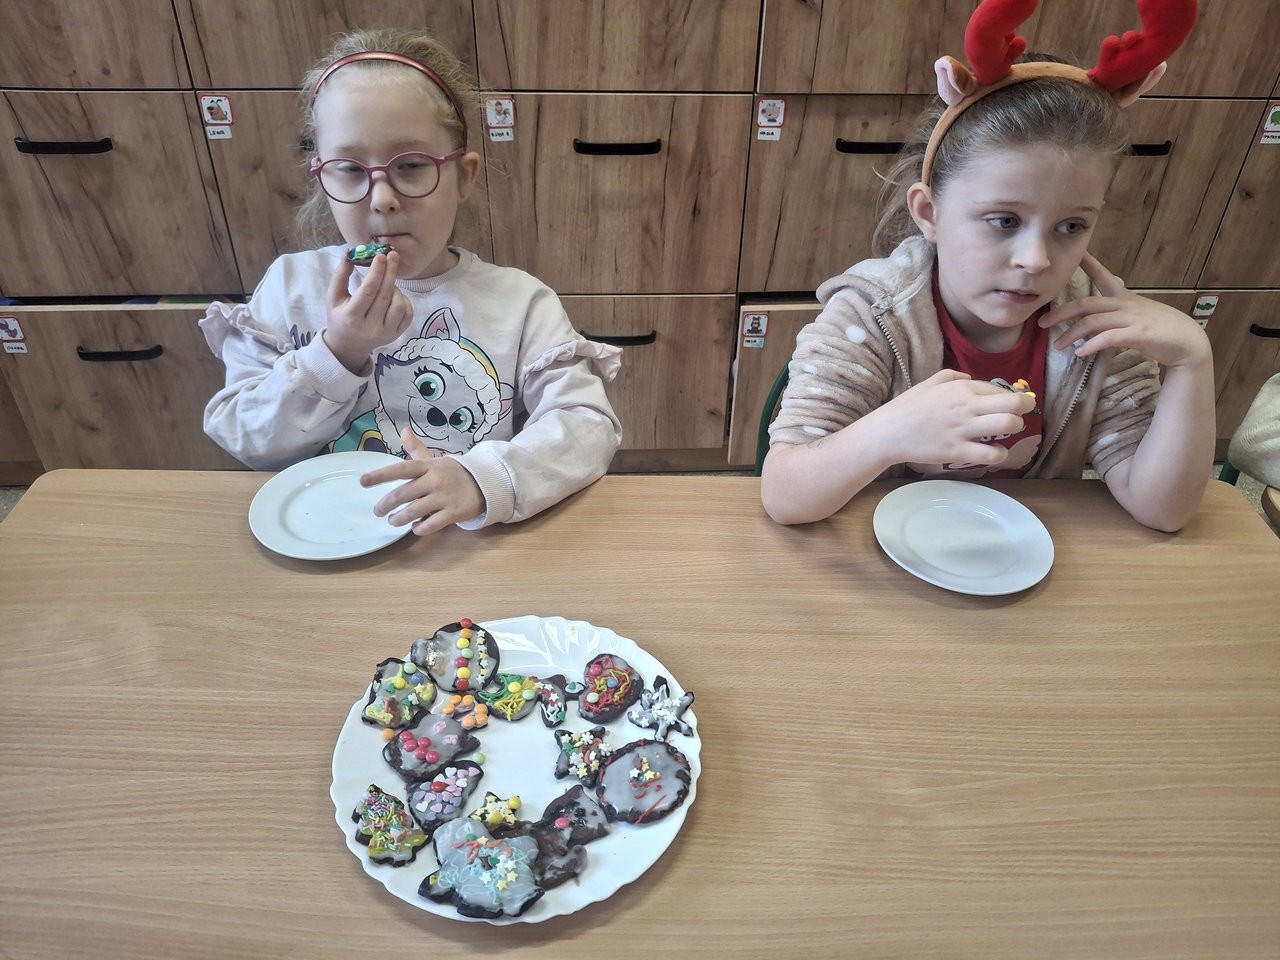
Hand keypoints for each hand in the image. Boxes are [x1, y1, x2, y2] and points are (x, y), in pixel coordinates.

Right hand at [321, 251, 413, 373]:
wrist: (349, 344)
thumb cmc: (340, 315)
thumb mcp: (333, 297)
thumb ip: (340, 275)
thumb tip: (349, 252)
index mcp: (351, 317)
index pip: (367, 291)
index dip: (376, 272)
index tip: (381, 256)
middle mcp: (370, 327)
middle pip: (385, 295)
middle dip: (390, 272)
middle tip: (393, 254)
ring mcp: (385, 333)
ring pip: (399, 304)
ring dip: (395, 287)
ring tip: (387, 282)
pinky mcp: (396, 335)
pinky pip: (408, 313)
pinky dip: (404, 300)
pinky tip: (394, 295)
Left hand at [359, 428, 484, 535]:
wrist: (485, 484)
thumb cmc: (454, 473)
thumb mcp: (436, 460)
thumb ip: (417, 449)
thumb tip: (404, 431)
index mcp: (428, 466)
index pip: (401, 469)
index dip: (380, 475)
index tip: (363, 481)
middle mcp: (435, 480)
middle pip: (402, 494)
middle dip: (385, 505)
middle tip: (377, 511)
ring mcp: (444, 497)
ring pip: (413, 512)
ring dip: (398, 519)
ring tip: (393, 521)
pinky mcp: (453, 513)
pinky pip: (430, 525)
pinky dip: (418, 529)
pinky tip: (415, 527)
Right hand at [882, 369, 1035, 468]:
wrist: (887, 432)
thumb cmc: (907, 407)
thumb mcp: (929, 383)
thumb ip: (952, 376)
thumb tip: (971, 378)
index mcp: (960, 388)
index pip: (998, 389)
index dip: (1010, 396)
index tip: (1012, 404)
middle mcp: (966, 406)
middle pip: (1013, 403)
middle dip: (1025, 407)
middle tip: (1022, 414)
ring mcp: (962, 429)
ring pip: (1007, 425)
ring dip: (1015, 428)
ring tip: (1008, 432)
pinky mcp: (957, 451)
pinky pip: (990, 453)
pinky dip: (1000, 454)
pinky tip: (995, 452)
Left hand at [1039, 253, 1209, 369]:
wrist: (1189, 344)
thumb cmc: (1160, 331)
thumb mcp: (1137, 316)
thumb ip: (1115, 314)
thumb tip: (1091, 320)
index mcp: (1125, 298)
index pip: (1103, 276)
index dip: (1088, 264)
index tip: (1073, 254)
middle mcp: (1126, 304)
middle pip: (1086, 303)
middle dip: (1061, 312)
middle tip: (1041, 323)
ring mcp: (1133, 318)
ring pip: (1093, 321)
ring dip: (1071, 334)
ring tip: (1057, 345)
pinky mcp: (1139, 334)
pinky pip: (1109, 337)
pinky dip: (1092, 345)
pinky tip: (1081, 352)